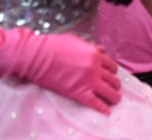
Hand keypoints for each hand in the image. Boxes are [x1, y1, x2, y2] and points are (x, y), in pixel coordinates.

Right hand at [0, 23, 122, 114]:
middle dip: (115, 85)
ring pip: (110, 92)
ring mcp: (89, 81)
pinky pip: (96, 103)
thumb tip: (102, 50)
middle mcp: (96, 68)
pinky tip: (106, 112)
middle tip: (113, 89)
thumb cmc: (53, 46)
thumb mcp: (76, 41)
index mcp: (96, 55)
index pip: (112, 67)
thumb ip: (92, 47)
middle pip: (114, 80)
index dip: (113, 73)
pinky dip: (103, 108)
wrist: (36, 56)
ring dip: (114, 97)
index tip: (110, 76)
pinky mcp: (79, 92)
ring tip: (113, 100)